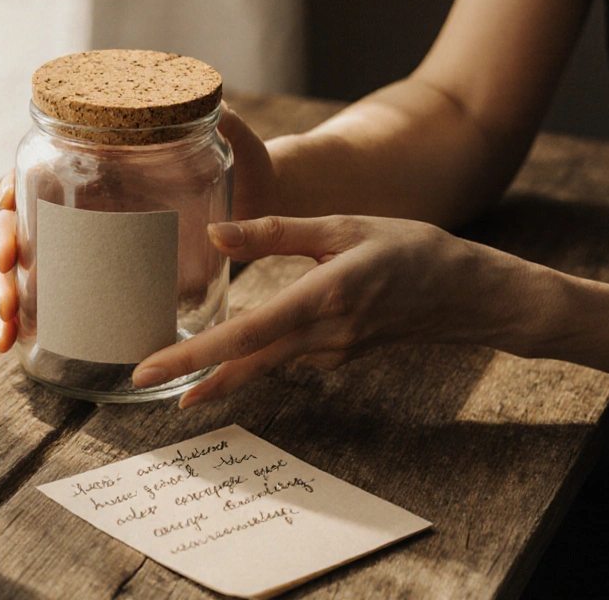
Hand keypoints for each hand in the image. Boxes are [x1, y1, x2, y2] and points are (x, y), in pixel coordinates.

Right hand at [0, 103, 278, 351]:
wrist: (264, 212)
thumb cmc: (247, 168)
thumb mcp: (236, 143)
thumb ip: (225, 124)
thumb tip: (217, 105)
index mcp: (98, 167)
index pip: (33, 173)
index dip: (10, 189)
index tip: (7, 203)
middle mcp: (81, 207)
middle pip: (15, 227)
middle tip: (5, 277)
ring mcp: (86, 250)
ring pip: (22, 270)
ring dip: (2, 295)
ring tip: (5, 327)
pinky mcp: (102, 285)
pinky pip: (50, 303)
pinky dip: (22, 322)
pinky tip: (10, 342)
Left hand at [131, 215, 545, 407]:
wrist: (467, 293)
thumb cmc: (409, 249)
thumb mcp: (344, 226)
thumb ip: (276, 231)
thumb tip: (214, 233)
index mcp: (323, 297)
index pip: (247, 333)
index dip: (197, 355)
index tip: (154, 370)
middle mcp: (325, 335)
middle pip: (246, 363)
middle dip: (192, 376)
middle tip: (141, 381)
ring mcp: (332, 352)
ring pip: (264, 363)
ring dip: (220, 369)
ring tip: (173, 366)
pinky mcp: (337, 355)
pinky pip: (287, 354)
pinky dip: (257, 354)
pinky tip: (242, 342)